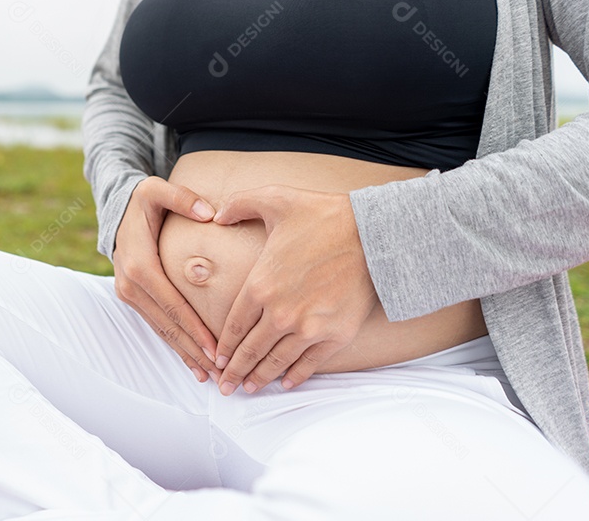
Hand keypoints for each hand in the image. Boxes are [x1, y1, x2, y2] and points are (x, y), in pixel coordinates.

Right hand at [112, 176, 221, 382]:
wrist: (118, 210)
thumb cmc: (144, 200)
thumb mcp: (157, 190)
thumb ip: (183, 198)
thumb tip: (210, 213)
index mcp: (140, 265)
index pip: (173, 304)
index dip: (195, 328)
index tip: (217, 348)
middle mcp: (130, 285)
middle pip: (168, 325)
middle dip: (195, 351)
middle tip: (221, 372)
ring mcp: (129, 294)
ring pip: (162, 331)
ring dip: (186, 354)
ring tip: (210, 376)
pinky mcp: (133, 298)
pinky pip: (157, 326)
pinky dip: (175, 346)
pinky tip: (192, 364)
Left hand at [210, 184, 378, 394]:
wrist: (373, 233)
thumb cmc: (322, 215)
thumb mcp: (274, 199)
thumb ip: (239, 204)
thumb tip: (216, 214)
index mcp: (260, 285)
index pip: (233, 326)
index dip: (224, 347)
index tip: (217, 359)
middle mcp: (280, 313)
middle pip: (250, 351)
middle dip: (234, 372)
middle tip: (225, 387)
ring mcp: (309, 328)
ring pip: (276, 362)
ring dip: (261, 378)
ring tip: (250, 389)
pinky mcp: (335, 335)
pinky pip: (309, 364)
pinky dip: (295, 376)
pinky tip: (286, 382)